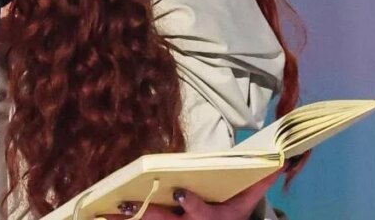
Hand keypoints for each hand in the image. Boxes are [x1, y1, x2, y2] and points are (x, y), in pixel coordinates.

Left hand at [97, 170, 280, 219]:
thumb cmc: (228, 217)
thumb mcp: (244, 205)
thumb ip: (257, 183)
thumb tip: (277, 161)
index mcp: (212, 219)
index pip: (200, 213)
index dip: (190, 204)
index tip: (179, 192)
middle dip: (146, 215)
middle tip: (127, 203)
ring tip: (104, 211)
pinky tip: (98, 215)